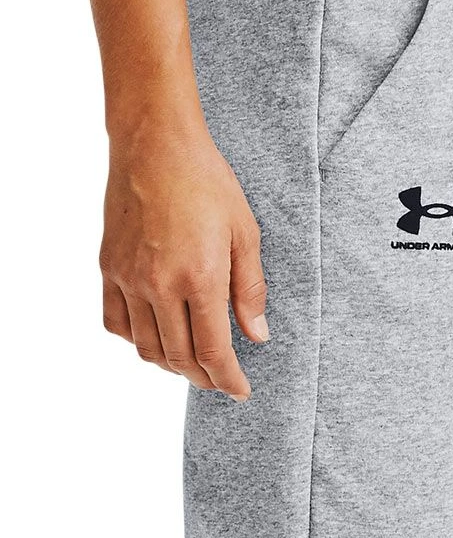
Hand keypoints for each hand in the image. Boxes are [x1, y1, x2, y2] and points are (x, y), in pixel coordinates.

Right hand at [99, 122, 266, 400]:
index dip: (228, 378)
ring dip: (171, 365)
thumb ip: (251, 289)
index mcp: (199, 277)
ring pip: (145, 347)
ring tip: (192, 364)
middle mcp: (158, 285)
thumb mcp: (245, 232)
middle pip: (178, 357)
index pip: (213, 350)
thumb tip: (257, 334)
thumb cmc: (207, 182)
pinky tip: (156, 335)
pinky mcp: (108, 268)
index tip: (241, 391)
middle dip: (203, 377)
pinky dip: (137, 341)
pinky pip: (116, 323)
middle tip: (221, 380)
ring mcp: (128, 278)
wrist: (156, 146)